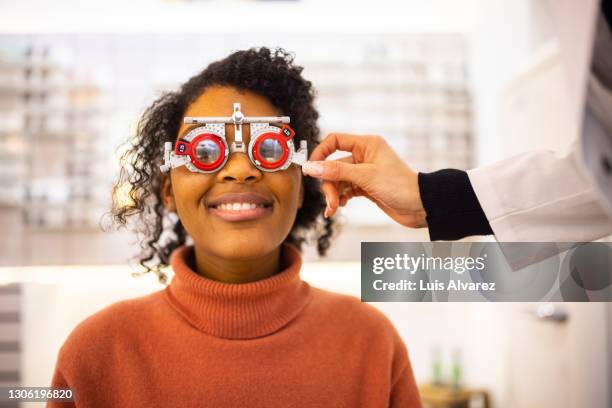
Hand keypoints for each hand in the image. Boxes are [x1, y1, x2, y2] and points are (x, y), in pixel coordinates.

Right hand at [302, 133, 426, 227]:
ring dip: (333, 194)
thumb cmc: (400, 186)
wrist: (421, 207)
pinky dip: (340, 198)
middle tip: (330, 201)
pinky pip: (345, 189)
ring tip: (334, 208)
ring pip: (339, 180)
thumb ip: (337, 171)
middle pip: (334, 165)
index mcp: (367, 144)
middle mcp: (365, 156)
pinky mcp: (366, 186)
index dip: (321, 153)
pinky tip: (339, 207)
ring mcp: (365, 172)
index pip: (335, 141)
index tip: (311, 169)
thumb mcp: (365, 177)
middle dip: (329, 184)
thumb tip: (311, 166)